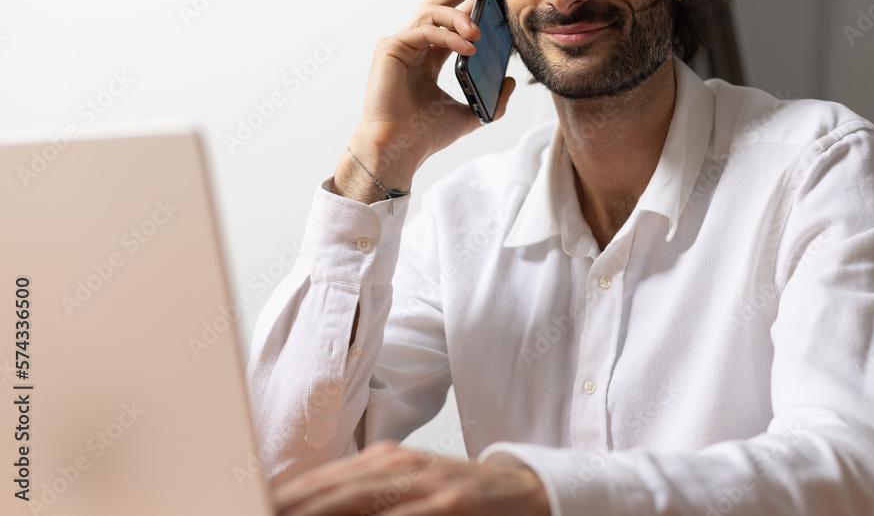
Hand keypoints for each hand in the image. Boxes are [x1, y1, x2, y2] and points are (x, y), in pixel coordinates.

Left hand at [273, 440, 549, 515]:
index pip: (324, 480)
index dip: (286, 494)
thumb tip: (321, 502)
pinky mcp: (450, 504)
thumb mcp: (410, 490)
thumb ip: (368, 499)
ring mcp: (425, 483)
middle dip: (292, 504)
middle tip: (256, 507)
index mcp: (386, 462)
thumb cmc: (458, 497)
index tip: (251, 500)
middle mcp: (400, 466)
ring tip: (287, 514)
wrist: (523, 489)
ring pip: (361, 499)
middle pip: (333, 489)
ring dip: (324, 510)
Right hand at [334, 0, 515, 203]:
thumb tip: (511, 81)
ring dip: (458, 16)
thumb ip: (492, 99)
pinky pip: (424, 30)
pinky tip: (468, 47)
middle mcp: (412, 47)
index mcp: (427, 59)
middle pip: (437, 5)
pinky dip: (448, 35)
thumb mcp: (469, 114)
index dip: (469, 7)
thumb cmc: (424, 135)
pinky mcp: (390, 48)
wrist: (399, 148)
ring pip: (430, 12)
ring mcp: (400, 45)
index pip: (449, 23)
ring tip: (479, 31)